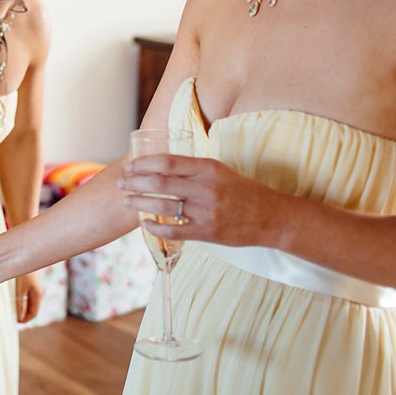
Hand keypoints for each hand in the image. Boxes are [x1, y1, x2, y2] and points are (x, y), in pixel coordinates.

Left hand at [14, 271, 42, 322]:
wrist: (27, 256)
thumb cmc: (23, 273)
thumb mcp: (20, 289)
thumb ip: (20, 304)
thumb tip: (20, 318)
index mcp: (37, 295)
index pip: (34, 313)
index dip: (26, 319)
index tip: (17, 322)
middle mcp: (38, 292)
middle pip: (32, 308)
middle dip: (24, 314)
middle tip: (14, 317)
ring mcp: (35, 287)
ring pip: (30, 302)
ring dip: (23, 307)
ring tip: (13, 309)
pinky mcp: (31, 282)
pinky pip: (28, 295)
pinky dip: (23, 300)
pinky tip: (15, 299)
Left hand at [119, 153, 281, 247]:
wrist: (273, 218)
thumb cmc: (244, 192)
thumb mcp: (221, 171)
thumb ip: (194, 168)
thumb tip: (161, 164)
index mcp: (208, 169)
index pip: (167, 162)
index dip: (143, 164)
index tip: (130, 166)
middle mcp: (206, 188)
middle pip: (159, 183)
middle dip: (134, 182)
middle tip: (121, 183)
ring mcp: (206, 212)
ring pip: (163, 206)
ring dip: (139, 203)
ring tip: (127, 200)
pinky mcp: (208, 233)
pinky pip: (173, 230)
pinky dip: (155, 227)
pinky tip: (146, 224)